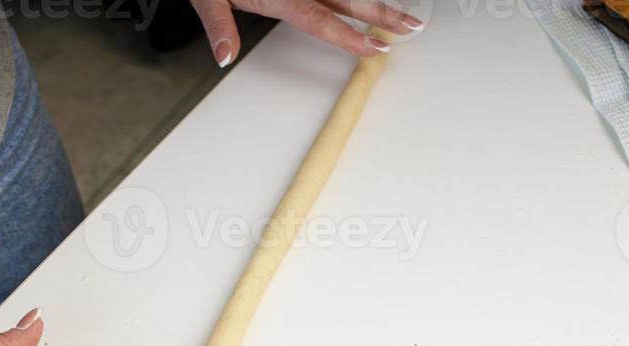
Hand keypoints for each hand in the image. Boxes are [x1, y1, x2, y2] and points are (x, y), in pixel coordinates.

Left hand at [189, 0, 422, 64]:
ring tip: (403, 14)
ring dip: (375, 0)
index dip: (349, 36)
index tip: (374, 47)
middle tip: (410, 26)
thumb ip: (218, 26)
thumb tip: (225, 56)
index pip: (321, 19)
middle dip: (381, 14)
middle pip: (347, 0)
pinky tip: (375, 0)